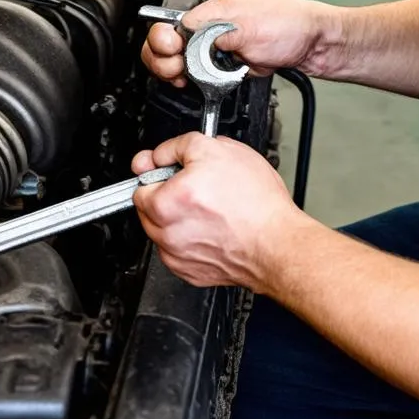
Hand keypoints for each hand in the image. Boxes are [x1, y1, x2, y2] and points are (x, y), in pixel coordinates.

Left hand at [131, 134, 303, 290]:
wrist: (277, 244)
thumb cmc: (256, 203)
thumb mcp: (218, 148)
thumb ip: (179, 146)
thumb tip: (160, 155)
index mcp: (167, 202)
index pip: (140, 183)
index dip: (157, 170)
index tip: (166, 169)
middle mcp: (166, 233)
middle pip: (148, 208)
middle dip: (166, 194)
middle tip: (195, 186)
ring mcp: (177, 256)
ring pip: (163, 230)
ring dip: (177, 218)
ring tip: (209, 208)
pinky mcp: (190, 272)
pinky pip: (178, 250)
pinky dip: (189, 239)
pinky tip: (212, 228)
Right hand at [141, 0, 335, 86]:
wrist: (315, 43)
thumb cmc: (291, 25)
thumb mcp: (252, 26)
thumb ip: (217, 32)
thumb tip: (190, 36)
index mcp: (212, 13)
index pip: (170, 26)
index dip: (164, 42)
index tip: (173, 54)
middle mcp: (211, 29)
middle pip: (168, 45)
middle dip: (164, 61)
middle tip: (176, 72)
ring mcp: (217, 48)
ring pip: (180, 62)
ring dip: (177, 73)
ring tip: (185, 79)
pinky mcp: (226, 65)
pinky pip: (199, 75)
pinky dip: (194, 82)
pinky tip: (198, 85)